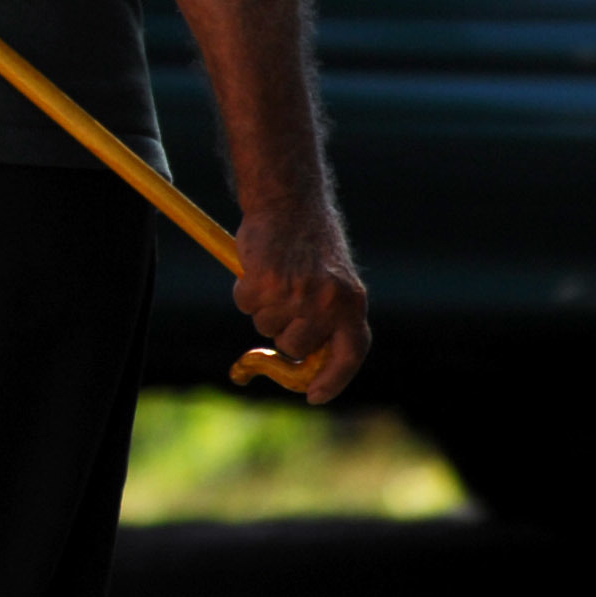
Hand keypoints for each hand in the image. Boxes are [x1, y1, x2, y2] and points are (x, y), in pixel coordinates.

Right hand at [231, 207, 371, 404]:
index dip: (332, 380)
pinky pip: (245, 304)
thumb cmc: (310, 243)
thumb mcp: (333, 281)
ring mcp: (296, 292)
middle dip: (283, 332)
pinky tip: (258, 265)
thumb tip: (304, 364)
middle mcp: (327, 301)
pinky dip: (244, 290)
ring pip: (266, 326)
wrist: (290, 201)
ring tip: (274, 275)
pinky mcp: (265, 281)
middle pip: (295, 347)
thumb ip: (328, 318)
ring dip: (263, 307)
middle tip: (282, 304)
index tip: (314, 395)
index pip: (349, 355)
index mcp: (352, 303)